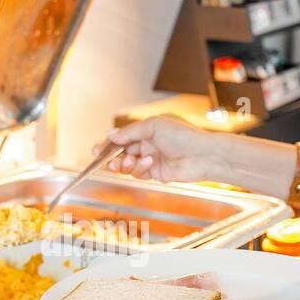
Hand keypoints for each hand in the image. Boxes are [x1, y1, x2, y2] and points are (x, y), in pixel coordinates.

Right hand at [98, 116, 227, 182]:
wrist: (203, 155)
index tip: (97, 151)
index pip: (122, 137)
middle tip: (108, 161)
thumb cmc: (183, 135)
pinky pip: (139, 173)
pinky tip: (149, 163)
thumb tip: (110, 135)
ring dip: (126, 164)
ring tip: (128, 161)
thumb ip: (130, 132)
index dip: (109, 144)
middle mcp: (148, 144)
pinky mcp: (156, 173)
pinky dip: (140, 169)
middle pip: (122, 152)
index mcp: (147, 129)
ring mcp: (152, 159)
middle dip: (113, 157)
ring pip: (128, 164)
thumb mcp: (153, 126)